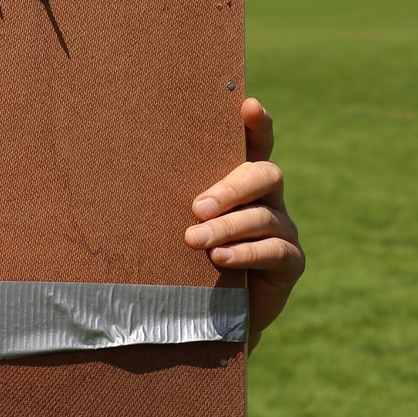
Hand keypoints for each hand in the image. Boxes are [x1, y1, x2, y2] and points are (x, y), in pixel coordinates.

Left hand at [184, 97, 303, 346]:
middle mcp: (267, 197)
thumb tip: (126, 166)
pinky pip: (275, 250)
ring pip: (262, 216)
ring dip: (226, 227)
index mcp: (239, 178)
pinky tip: (220, 259)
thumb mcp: (174, 220)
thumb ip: (170, 195)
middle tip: (197, 207)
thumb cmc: (182, 255)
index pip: (256, 143)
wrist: (205, 310)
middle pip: (264, 174)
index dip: (258, 125)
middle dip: (231, 188)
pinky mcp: (291, 261)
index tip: (249, 105)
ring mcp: (283, 227)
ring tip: (193, 240)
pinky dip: (244, 253)